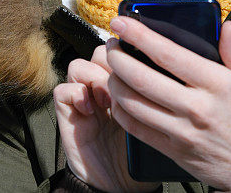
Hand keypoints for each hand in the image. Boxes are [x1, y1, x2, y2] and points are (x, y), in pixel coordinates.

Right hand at [53, 45, 158, 192]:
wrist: (120, 189)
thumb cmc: (141, 159)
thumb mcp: (156, 121)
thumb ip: (156, 97)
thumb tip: (167, 72)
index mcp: (126, 87)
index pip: (122, 52)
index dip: (128, 53)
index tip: (141, 67)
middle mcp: (102, 91)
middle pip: (100, 52)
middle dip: (111, 62)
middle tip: (124, 83)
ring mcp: (83, 103)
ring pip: (78, 65)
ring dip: (93, 77)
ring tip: (107, 99)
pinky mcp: (67, 117)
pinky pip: (62, 90)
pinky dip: (75, 94)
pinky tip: (91, 111)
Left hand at [105, 17, 230, 190]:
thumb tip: (225, 25)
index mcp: (217, 84)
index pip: (168, 53)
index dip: (139, 35)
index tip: (120, 22)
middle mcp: (196, 107)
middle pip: (142, 77)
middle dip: (117, 56)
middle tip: (110, 43)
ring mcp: (182, 131)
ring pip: (133, 103)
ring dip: (114, 82)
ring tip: (111, 67)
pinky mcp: (173, 150)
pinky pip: (136, 128)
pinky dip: (120, 110)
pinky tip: (117, 96)